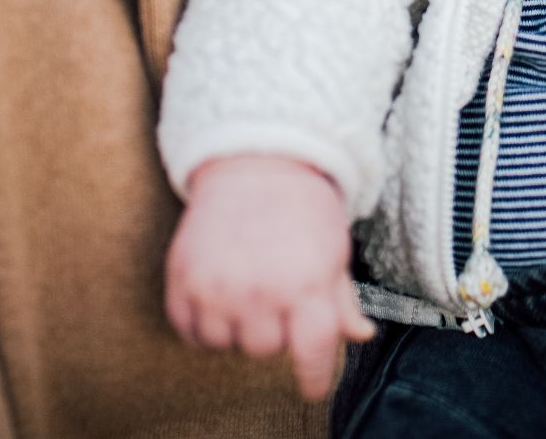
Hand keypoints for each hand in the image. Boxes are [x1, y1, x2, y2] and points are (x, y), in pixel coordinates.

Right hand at [165, 154, 374, 399]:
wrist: (254, 159)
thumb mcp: (334, 250)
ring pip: (224, 345)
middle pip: (265, 351)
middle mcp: (260, 289)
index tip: (312, 386)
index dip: (314, 377)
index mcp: (307, 283)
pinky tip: (217, 295)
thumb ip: (342, 300)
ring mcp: (217, 285)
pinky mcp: (183, 278)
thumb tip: (362, 336)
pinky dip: (201, 323)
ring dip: (236, 327)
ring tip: (246, 290)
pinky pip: (188, 330)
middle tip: (276, 297)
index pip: (312, 353)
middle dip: (274, 331)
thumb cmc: (303, 207)